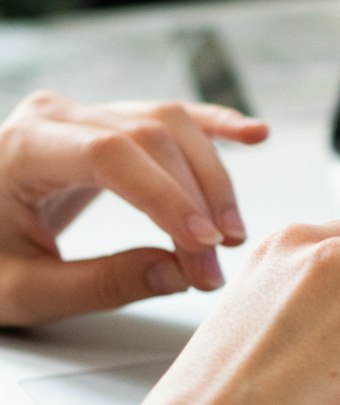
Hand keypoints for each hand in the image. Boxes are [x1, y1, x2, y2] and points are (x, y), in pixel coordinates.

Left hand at [0, 90, 268, 323]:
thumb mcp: (24, 290)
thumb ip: (99, 285)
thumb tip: (178, 271)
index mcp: (23, 146)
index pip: (111, 155)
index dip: (166, 196)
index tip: (202, 243)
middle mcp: (56, 116)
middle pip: (150, 137)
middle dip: (195, 201)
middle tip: (213, 264)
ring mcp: (83, 114)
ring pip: (169, 125)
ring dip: (211, 177)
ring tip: (230, 232)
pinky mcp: (107, 124)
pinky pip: (168, 118)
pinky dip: (213, 127)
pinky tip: (252, 135)